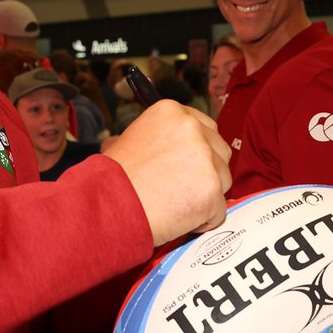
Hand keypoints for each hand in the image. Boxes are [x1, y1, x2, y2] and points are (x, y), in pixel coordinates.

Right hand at [103, 100, 231, 244]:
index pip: (206, 129)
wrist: (109, 206)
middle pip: (219, 153)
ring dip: (205, 197)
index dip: (198, 153)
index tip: (186, 168)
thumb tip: (162, 145)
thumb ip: (158, 139)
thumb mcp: (128, 141)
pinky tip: (178, 219)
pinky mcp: (212, 188)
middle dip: (206, 173)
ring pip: (223, 181)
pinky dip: (203, 220)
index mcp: (173, 112)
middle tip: (179, 190)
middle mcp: (192, 129)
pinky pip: (219, 210)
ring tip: (173, 205)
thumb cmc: (113, 180)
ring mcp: (205, 157)